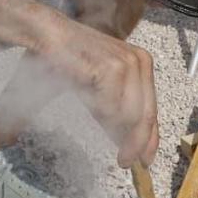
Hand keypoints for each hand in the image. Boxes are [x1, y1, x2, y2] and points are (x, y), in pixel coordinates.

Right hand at [42, 19, 158, 165]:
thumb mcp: (95, 93)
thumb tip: (124, 145)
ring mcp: (127, 64)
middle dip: (135, 143)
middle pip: (146, 116)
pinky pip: (111, 108)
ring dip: (109, 122)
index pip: (152, 109)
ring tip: (88, 101)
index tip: (145, 161)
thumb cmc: (66, 61)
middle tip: (124, 161)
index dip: (150, 138)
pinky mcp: (112, 68)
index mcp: (140, 64)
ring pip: (129, 116)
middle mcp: (139, 62)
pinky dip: (98, 109)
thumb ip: (111, 116)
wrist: (45, 35)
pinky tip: (84, 90)